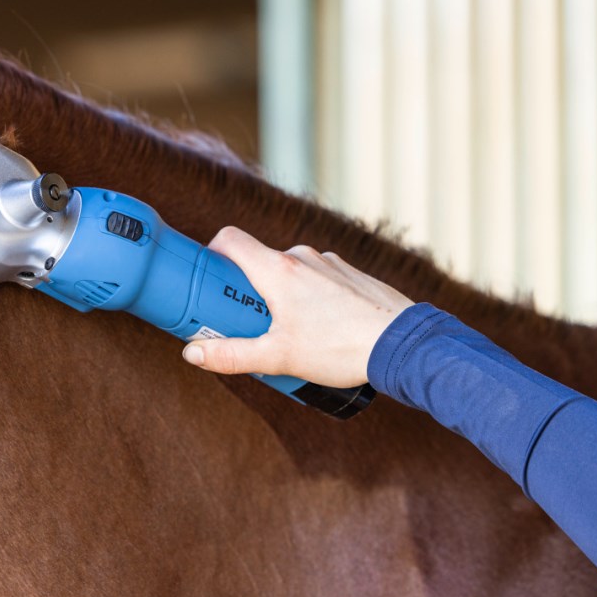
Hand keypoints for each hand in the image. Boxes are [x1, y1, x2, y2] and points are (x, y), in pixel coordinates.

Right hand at [181, 227, 413, 387]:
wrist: (404, 344)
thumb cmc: (340, 348)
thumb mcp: (278, 357)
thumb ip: (231, 354)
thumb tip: (193, 353)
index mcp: (278, 270)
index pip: (230, 239)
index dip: (211, 254)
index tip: (208, 282)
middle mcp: (302, 258)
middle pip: (259, 263)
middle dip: (246, 292)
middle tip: (246, 326)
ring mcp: (329, 264)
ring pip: (290, 274)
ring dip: (280, 298)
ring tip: (287, 336)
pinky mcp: (351, 275)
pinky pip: (317, 280)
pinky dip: (309, 299)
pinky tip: (320, 331)